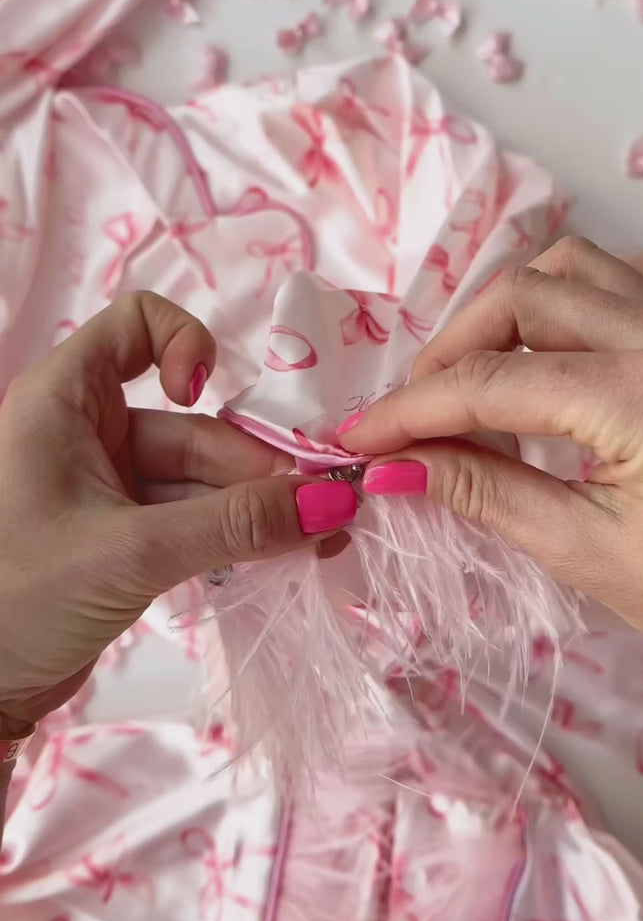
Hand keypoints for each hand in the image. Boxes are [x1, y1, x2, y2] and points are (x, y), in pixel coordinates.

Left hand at [0, 292, 355, 734]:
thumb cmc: (16, 596)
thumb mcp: (132, 552)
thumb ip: (234, 525)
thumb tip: (333, 501)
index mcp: (65, 399)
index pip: (137, 323)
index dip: (185, 345)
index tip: (207, 397)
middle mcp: (86, 433)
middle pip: (191, 424)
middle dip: (253, 467)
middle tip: (322, 509)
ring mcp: (105, 488)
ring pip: (198, 479)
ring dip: (253, 509)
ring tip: (319, 540)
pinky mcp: (120, 539)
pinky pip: (190, 521)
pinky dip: (231, 537)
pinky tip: (281, 556)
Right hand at [341, 239, 642, 661]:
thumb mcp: (590, 554)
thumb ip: (486, 494)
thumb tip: (394, 466)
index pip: (493, 384)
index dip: (413, 409)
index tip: (363, 438)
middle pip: (524, 295)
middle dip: (452, 350)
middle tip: (416, 413)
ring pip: (575, 264)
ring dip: (510, 310)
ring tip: (480, 375)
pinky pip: (637, 271)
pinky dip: (581, 292)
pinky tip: (566, 342)